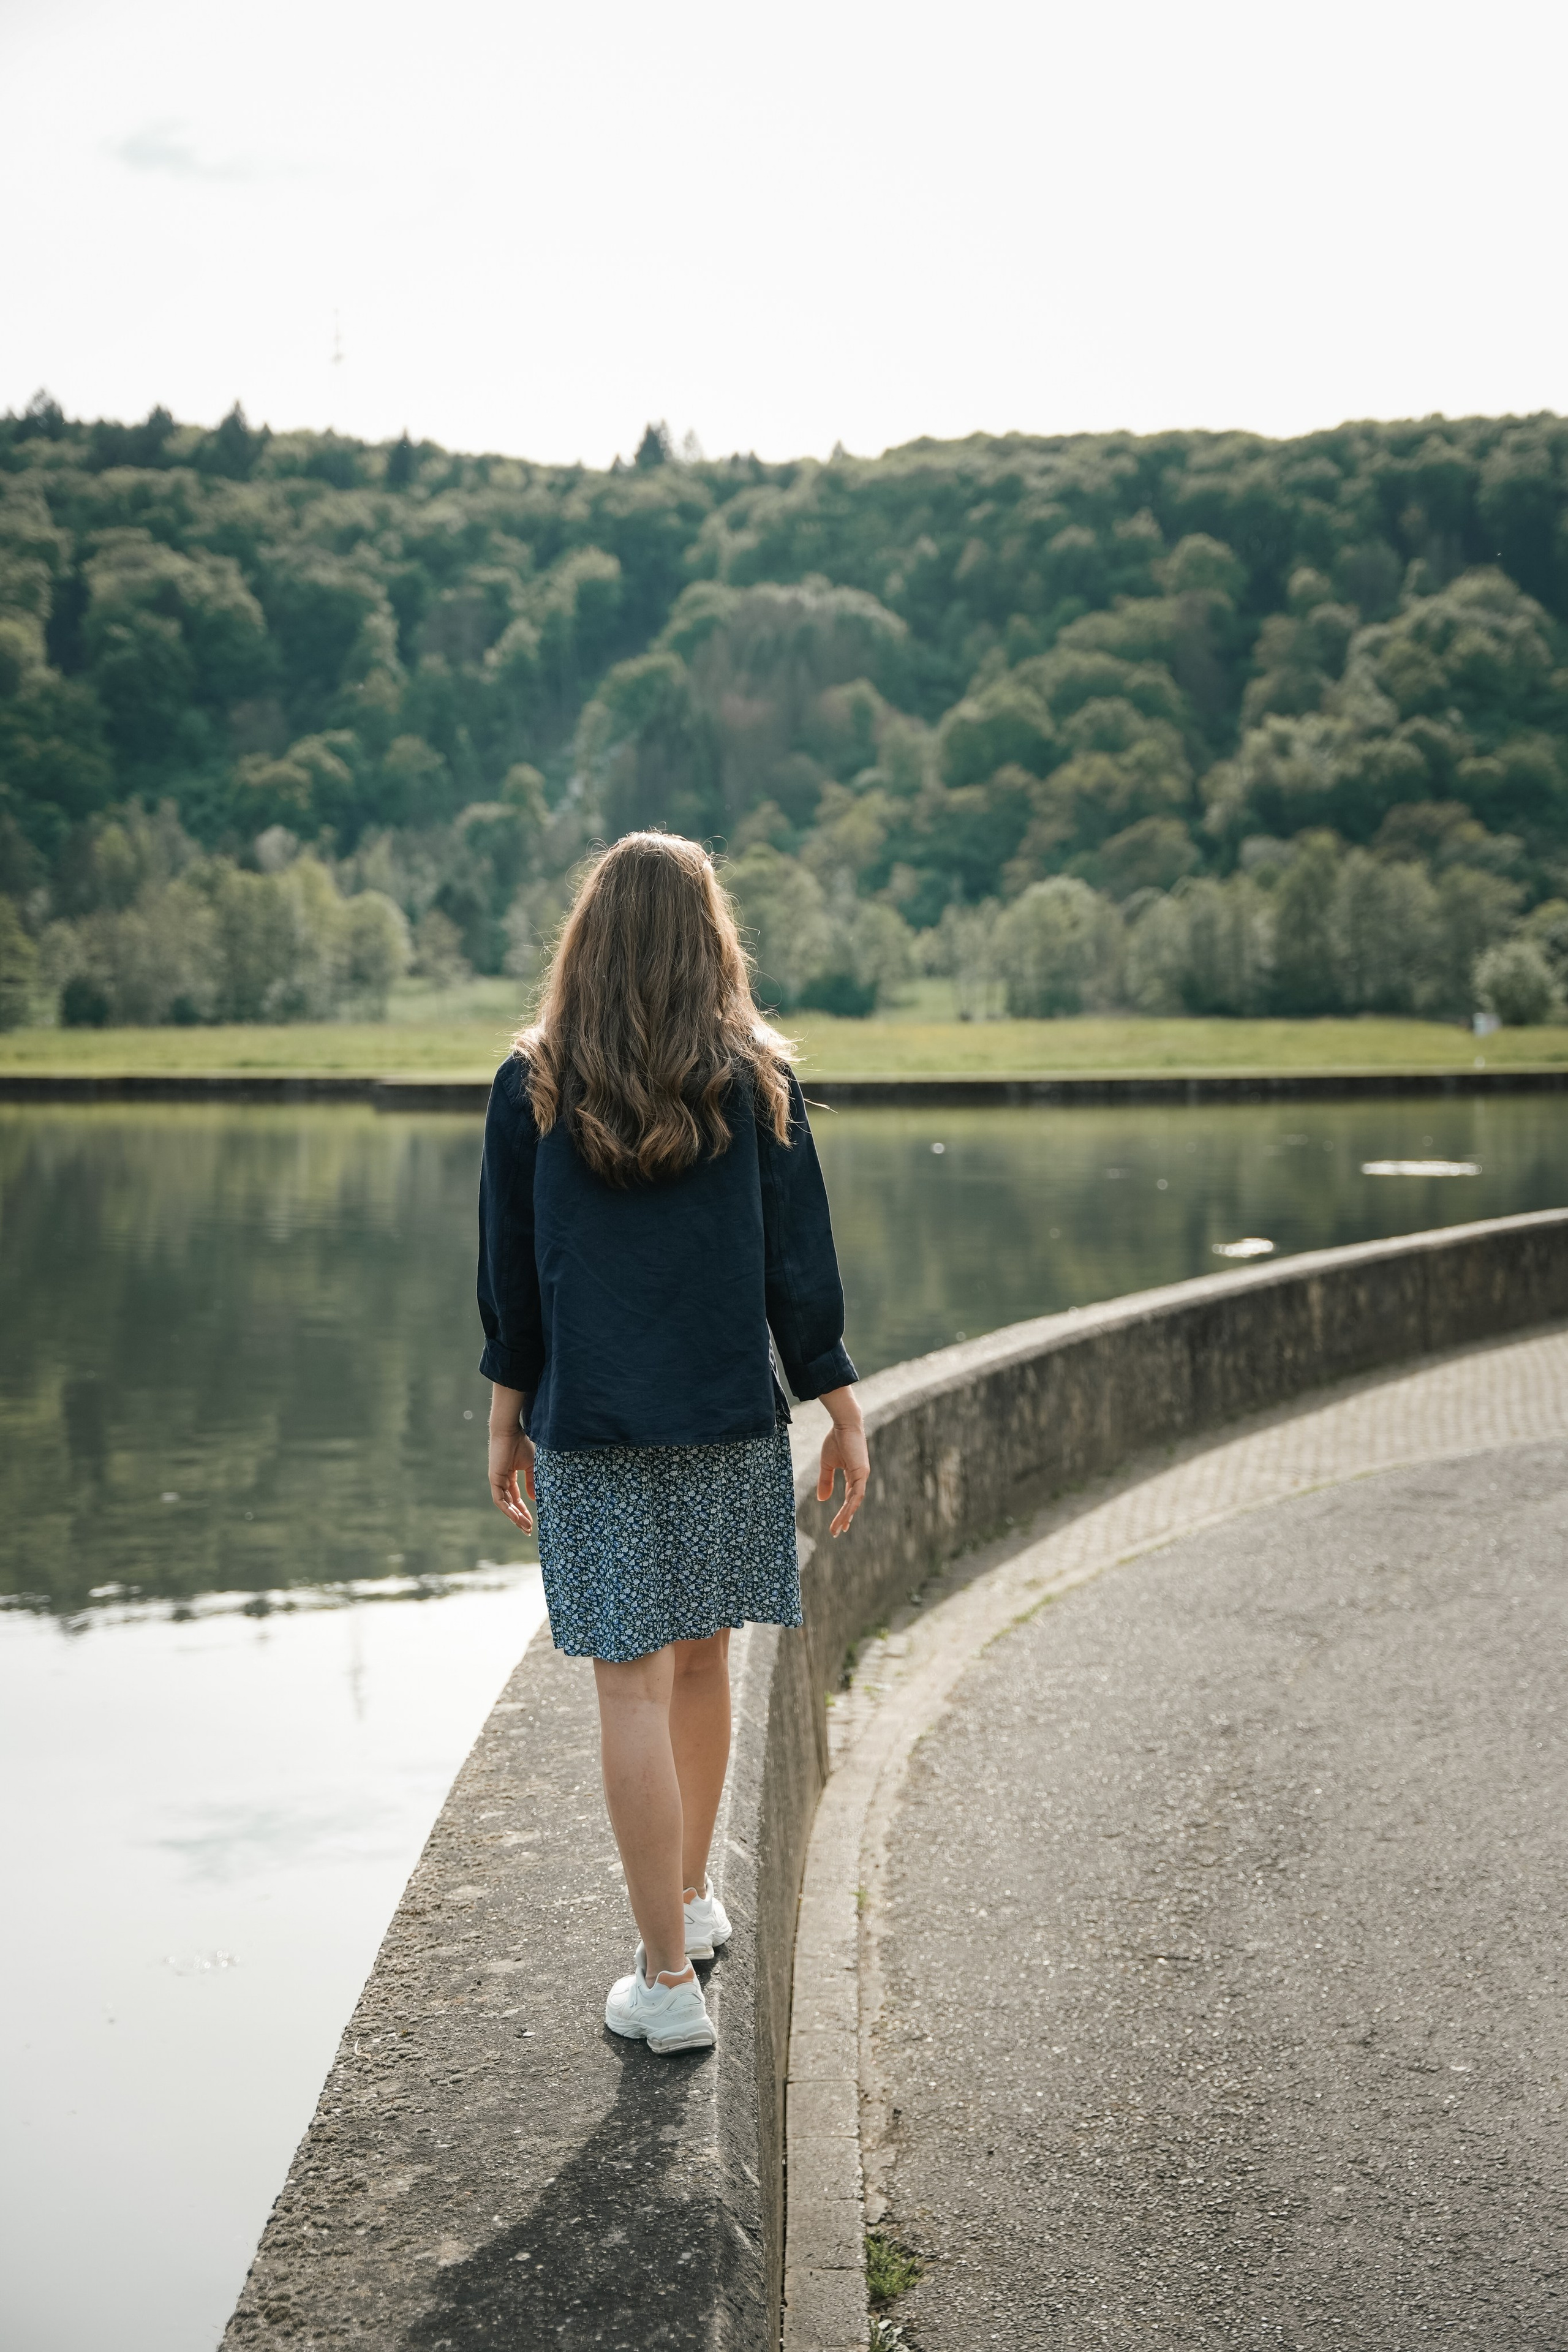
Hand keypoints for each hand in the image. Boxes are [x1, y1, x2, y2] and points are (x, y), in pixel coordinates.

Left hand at [488, 1419, 534, 1533]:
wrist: (510, 1431)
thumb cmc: (522, 1444)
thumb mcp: (531, 1466)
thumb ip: (532, 1482)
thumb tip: (534, 1500)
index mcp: (510, 1477)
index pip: (516, 1498)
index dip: (523, 1510)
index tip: (532, 1523)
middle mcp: (502, 1481)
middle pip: (510, 1505)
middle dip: (519, 1518)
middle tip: (528, 1531)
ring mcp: (497, 1481)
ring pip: (505, 1505)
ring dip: (515, 1517)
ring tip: (525, 1527)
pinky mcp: (494, 1480)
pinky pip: (500, 1500)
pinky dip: (508, 1509)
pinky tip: (517, 1517)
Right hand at [816, 1390, 868, 1536]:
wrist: (843, 1424)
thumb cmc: (836, 1440)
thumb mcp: (827, 1464)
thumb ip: (825, 1481)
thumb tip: (822, 1500)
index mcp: (852, 1474)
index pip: (850, 1497)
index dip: (845, 1511)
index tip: (840, 1525)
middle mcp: (860, 1477)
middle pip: (853, 1502)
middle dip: (845, 1518)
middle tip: (838, 1532)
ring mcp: (862, 1476)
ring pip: (855, 1501)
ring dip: (847, 1515)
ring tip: (839, 1528)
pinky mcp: (862, 1472)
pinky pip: (857, 1493)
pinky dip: (851, 1505)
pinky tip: (846, 1515)